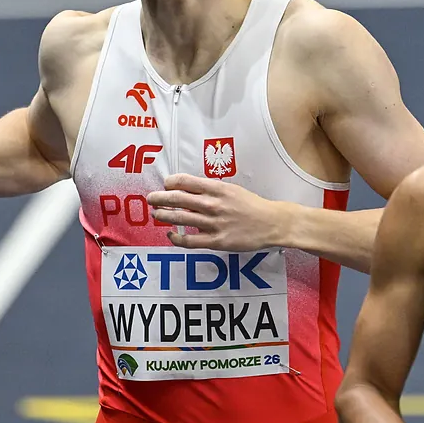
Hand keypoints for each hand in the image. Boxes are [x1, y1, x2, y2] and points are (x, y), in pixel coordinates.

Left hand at [147, 174, 285, 250]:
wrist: (272, 223)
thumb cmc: (252, 205)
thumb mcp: (232, 190)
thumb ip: (211, 190)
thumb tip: (189, 192)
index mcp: (217, 188)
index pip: (185, 182)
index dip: (170, 182)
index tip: (165, 185)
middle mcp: (213, 204)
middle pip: (177, 199)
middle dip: (160, 198)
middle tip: (151, 199)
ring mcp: (214, 223)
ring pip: (180, 218)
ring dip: (164, 216)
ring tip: (156, 214)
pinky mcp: (216, 241)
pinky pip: (189, 241)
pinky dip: (176, 238)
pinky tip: (171, 234)